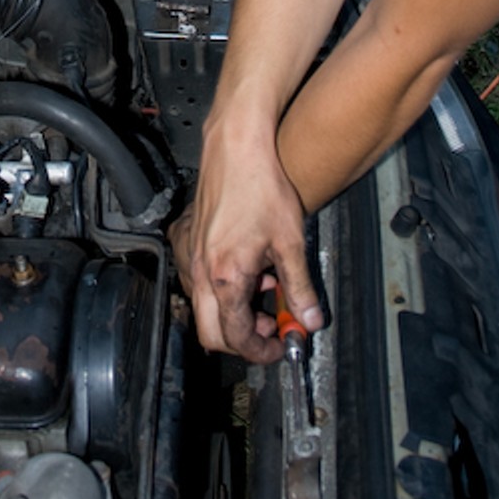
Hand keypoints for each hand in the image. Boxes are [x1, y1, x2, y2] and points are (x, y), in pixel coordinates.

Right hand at [183, 115, 322, 361]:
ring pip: (203, 305)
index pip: (237, 337)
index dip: (261, 351)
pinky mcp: (188, 239)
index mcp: (226, 277)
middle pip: (211, 333)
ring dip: (232, 310)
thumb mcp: (291, 242)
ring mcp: (191, 254)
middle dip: (242, 339)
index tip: (282, 343)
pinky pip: (198, 279)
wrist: (237, 148)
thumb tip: (311, 318)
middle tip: (271, 327)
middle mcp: (201, 270)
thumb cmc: (261, 187)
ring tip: (265, 287)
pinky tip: (247, 266)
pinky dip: (221, 286)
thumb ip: (300, 286)